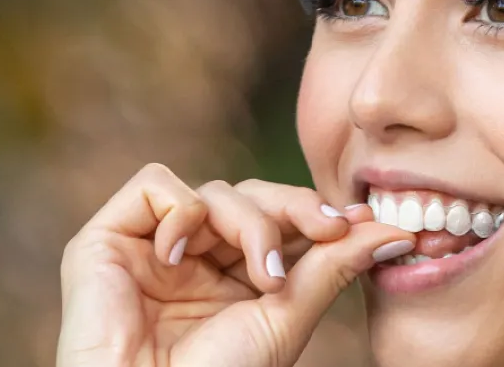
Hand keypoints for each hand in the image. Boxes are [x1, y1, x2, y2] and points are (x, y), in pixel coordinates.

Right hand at [56, 163, 414, 366]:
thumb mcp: (284, 319)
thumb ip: (331, 268)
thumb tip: (395, 232)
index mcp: (230, 281)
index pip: (274, 221)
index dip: (312, 213)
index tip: (354, 222)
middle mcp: (193, 260)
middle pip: (249, 197)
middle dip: (292, 209)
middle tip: (325, 229)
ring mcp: (153, 246)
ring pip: (214, 191)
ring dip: (248, 222)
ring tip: (262, 275)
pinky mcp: (108, 237)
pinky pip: (154, 185)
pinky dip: (180, 211)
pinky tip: (178, 256)